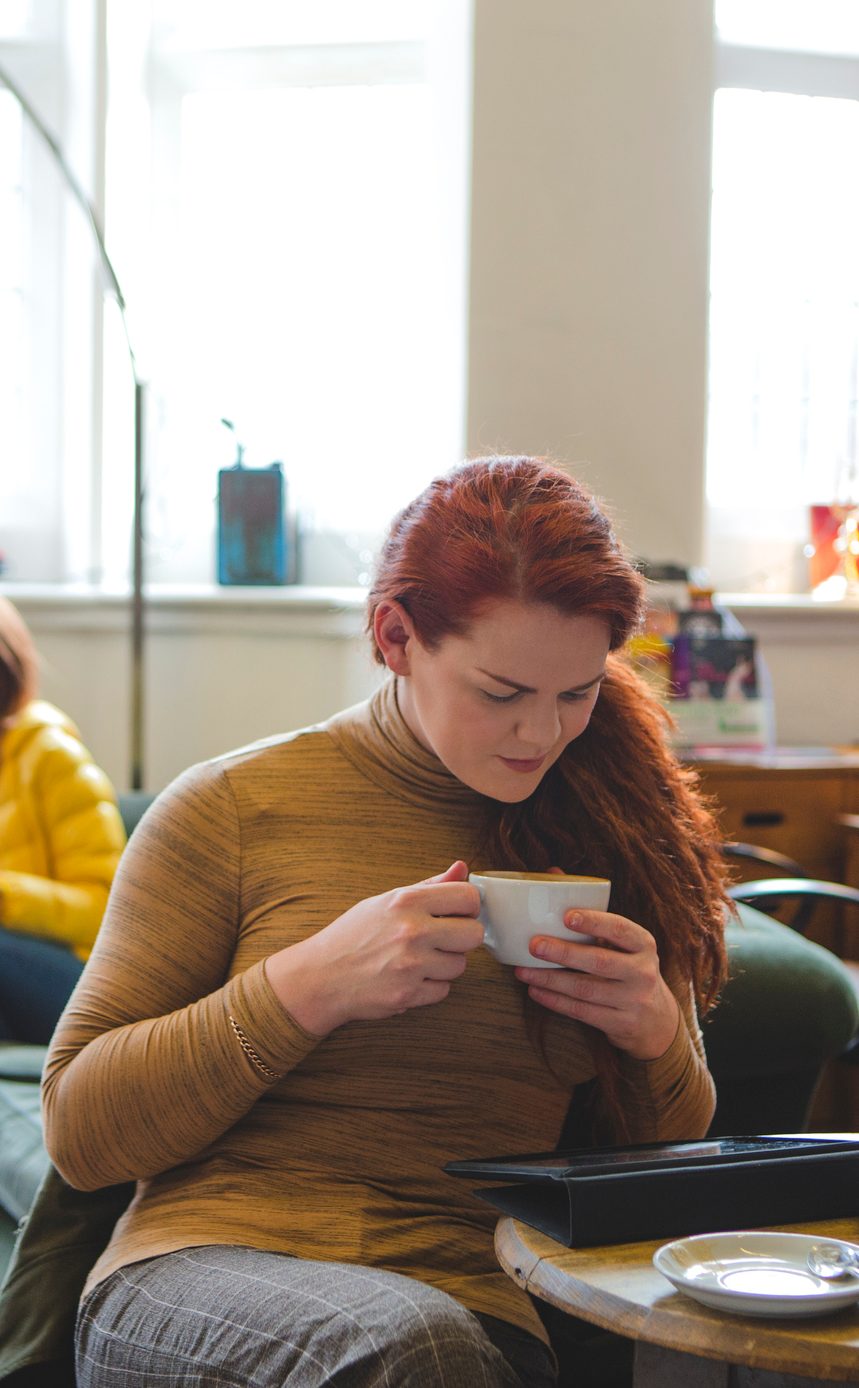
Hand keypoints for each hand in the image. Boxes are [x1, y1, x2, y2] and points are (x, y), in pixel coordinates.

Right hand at [265, 862, 482, 1035]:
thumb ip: (429, 886)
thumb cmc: (353, 935)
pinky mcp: (407, 995)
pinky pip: (443, 990)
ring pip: (460, 965)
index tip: (457, 914)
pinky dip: (430, 987)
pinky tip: (409, 978)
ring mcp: (410, 965)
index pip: (468, 897)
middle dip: (462, 938)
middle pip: (473, 934)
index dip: (468, 907)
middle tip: (442, 939)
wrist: (320, 976)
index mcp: (407, 901)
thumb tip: (462, 868)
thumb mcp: (386, 901)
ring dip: (444, 965)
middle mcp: (411, 931)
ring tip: (418, 959)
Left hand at [514, 908, 679, 1060]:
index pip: (621, 929)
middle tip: (534, 945)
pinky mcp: (621, 1023)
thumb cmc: (628, 968)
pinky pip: (582, 1012)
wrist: (656, 1019)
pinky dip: (556, 1002)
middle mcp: (642, 972)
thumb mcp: (624, 943)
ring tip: (523, 971)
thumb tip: (553, 872)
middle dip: (564, 953)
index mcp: (643, 944)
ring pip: (586, 990)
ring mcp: (633, 1000)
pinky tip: (536, 992)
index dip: (594, 922)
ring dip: (551, 980)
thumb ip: (592, 912)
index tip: (566, 916)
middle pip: (600, 961)